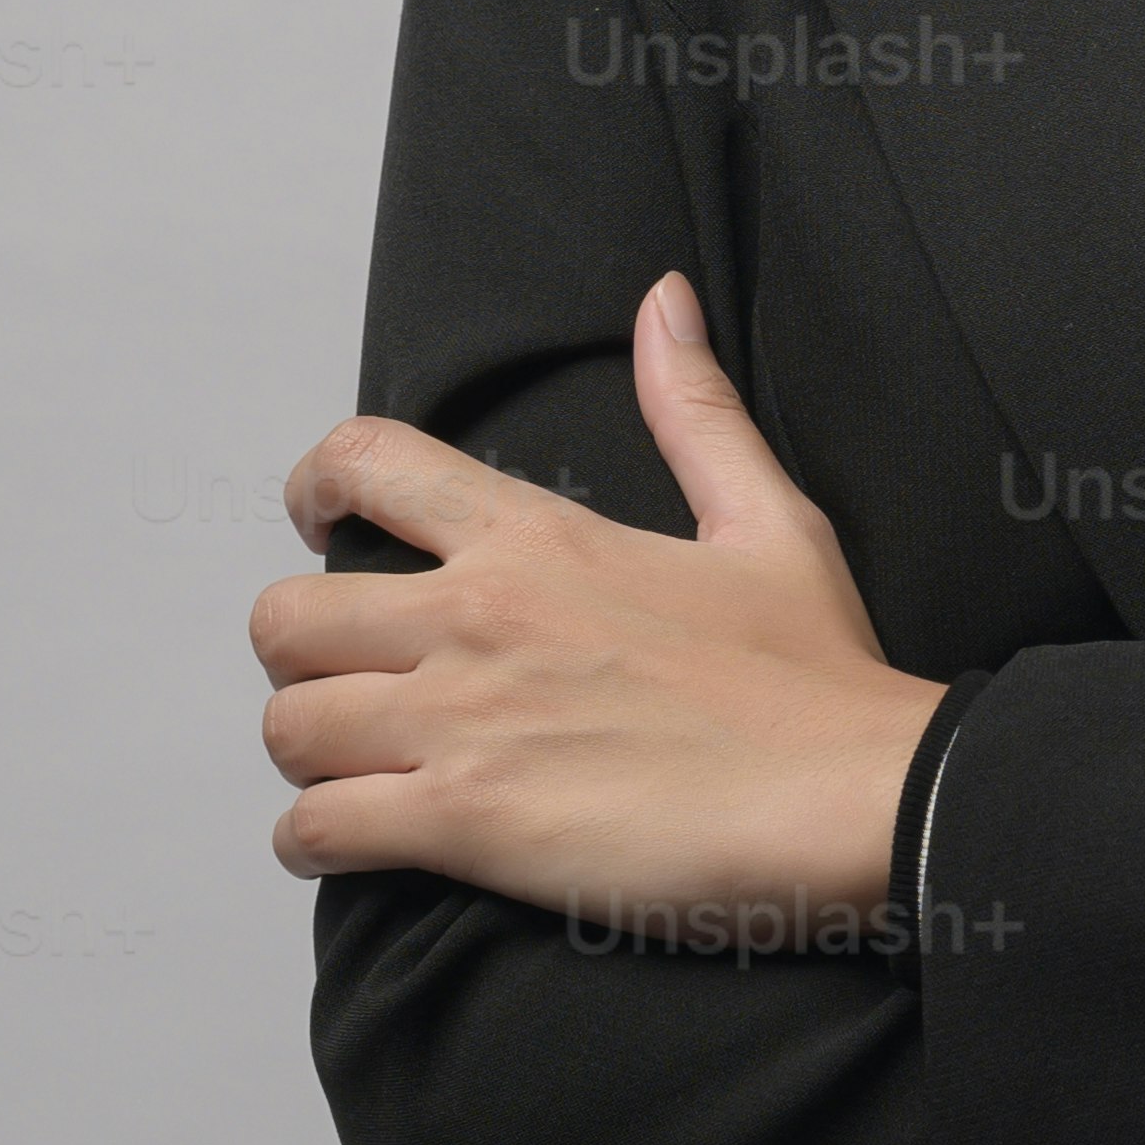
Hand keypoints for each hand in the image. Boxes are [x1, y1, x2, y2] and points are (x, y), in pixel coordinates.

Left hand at [251, 275, 947, 936]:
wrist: (858, 797)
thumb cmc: (818, 679)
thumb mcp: (768, 519)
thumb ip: (695, 412)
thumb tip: (664, 303)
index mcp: (538, 539)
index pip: (363, 463)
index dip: (313, 489)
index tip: (319, 523)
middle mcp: (478, 617)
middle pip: (286, 614)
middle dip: (302, 654)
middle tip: (349, 679)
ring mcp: (462, 722)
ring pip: (286, 724)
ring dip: (310, 754)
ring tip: (357, 769)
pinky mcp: (465, 823)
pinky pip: (317, 829)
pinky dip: (317, 842)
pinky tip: (361, 841)